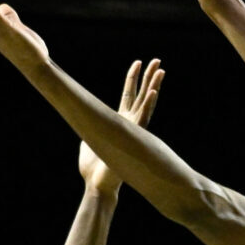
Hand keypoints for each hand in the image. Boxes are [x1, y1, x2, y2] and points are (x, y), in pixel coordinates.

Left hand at [78, 59, 165, 192]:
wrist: (97, 184)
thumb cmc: (92, 167)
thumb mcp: (88, 137)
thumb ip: (91, 124)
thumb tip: (83, 118)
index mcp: (120, 122)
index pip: (128, 95)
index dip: (133, 79)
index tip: (138, 63)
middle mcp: (130, 124)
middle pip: (141, 95)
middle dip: (149, 77)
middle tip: (157, 60)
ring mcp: (133, 130)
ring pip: (146, 103)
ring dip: (154, 86)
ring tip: (161, 70)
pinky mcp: (133, 138)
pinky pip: (143, 119)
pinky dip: (148, 105)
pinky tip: (154, 92)